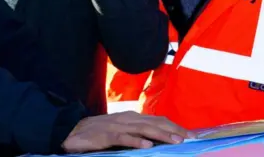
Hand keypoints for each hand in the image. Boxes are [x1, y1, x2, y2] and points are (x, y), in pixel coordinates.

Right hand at [61, 111, 190, 152]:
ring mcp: (116, 126)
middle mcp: (127, 119)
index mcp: (132, 118)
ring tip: (176, 141)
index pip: (158, 120)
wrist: (72, 130)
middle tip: (191, 137)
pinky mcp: (106, 136)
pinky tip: (147, 146)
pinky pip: (123, 138)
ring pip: (143, 129)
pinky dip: (136, 141)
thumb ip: (136, 133)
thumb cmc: (98, 133)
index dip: (175, 126)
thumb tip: (156, 140)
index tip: (191, 134)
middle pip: (155, 123)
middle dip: (174, 130)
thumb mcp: (120, 131)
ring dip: (161, 135)